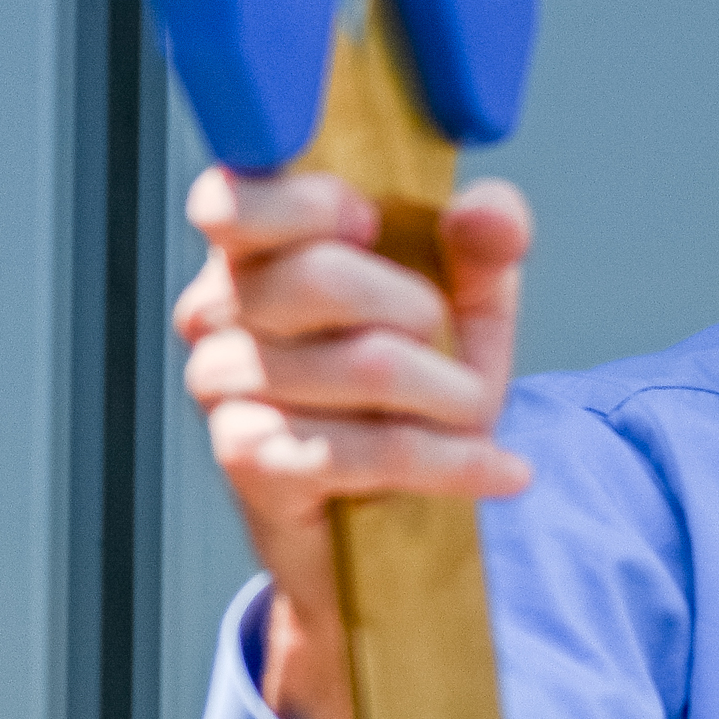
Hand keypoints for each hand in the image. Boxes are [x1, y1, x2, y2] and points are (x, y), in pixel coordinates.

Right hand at [173, 162, 536, 718]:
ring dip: (452, 396)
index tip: (372, 222)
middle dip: (423, 314)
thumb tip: (489, 209)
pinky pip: (371, 451)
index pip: (233, 199)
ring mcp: (225, 389)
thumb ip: (484, 243)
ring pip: (366, 364)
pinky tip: (501, 470)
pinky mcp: (251, 462)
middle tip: (448, 346)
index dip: (310, 202)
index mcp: (252, 250)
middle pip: (321, 277)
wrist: (391, 519)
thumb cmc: (413, 389)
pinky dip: (456, 462)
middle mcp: (217, 313)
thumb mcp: (464, 305)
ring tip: (473, 414)